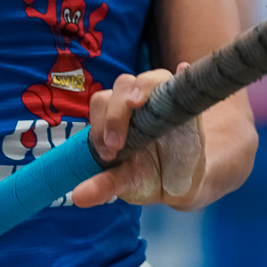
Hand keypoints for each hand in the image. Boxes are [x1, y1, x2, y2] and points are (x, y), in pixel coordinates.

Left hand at [73, 67, 205, 210]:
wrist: (185, 183)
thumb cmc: (149, 177)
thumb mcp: (128, 184)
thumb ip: (104, 186)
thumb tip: (77, 198)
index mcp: (117, 116)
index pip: (102, 103)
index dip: (100, 123)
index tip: (107, 152)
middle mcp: (138, 101)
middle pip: (121, 85)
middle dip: (116, 112)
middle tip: (117, 144)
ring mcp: (165, 98)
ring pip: (149, 78)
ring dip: (141, 88)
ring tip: (136, 104)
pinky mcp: (189, 103)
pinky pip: (186, 79)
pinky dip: (183, 73)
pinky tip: (182, 68)